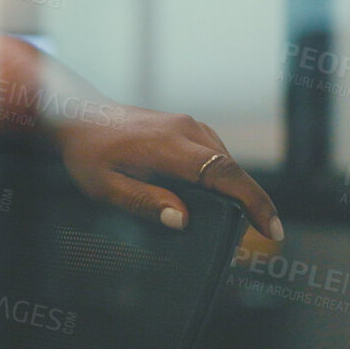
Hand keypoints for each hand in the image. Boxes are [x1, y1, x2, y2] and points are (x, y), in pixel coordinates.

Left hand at [55, 106, 283, 240]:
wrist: (78, 115)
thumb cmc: (88, 154)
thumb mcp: (104, 186)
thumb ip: (143, 201)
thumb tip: (181, 219)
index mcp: (168, 146)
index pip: (223, 173)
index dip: (252, 201)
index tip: (271, 228)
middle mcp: (185, 130)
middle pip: (232, 168)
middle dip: (253, 201)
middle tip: (264, 233)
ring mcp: (188, 125)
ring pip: (225, 160)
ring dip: (238, 189)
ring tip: (243, 220)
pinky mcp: (186, 127)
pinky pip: (214, 153)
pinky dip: (224, 176)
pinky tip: (219, 197)